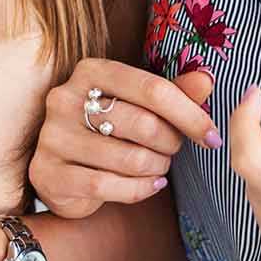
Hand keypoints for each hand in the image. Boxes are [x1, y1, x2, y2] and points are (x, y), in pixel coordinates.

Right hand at [29, 58, 218, 217]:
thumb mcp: (136, 104)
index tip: (212, 137)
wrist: (61, 170)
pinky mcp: (48, 172)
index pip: (152, 89)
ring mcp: (53, 136)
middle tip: (173, 151)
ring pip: (129, 159)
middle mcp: (65, 98)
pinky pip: (107, 185)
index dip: (190, 115)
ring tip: (158, 167)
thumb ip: (171, 92)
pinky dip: (139, 190)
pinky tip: (150, 186)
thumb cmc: (105, 130)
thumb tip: (206, 80)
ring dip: (156, 168)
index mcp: (90, 70)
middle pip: (143, 124)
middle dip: (171, 144)